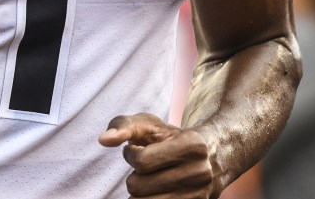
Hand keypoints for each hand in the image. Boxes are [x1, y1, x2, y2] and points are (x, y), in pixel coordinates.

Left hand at [98, 113, 215, 197]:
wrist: (212, 156)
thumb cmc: (172, 136)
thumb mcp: (150, 124)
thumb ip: (124, 126)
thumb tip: (103, 140)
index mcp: (191, 145)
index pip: (141, 161)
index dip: (130, 155)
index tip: (135, 150)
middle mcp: (200, 173)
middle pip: (140, 187)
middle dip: (133, 176)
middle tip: (142, 168)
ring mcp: (199, 195)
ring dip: (140, 193)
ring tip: (148, 180)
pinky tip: (153, 191)